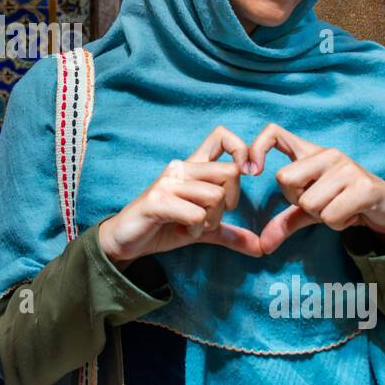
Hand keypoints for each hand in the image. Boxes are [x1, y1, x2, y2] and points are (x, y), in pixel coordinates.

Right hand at [97, 125, 261, 266]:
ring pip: (215, 196)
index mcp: (192, 167)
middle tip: (212, 218)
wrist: (125, 240)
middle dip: (230, 202)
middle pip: (229, 173)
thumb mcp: (202, 229)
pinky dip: (196, 230)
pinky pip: (196, 214)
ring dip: (211, 221)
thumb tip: (260, 247)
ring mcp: (168, 182)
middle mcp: (181, 168)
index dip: (241, 150)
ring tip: (194, 228)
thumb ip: (229, 233)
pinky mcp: (158, 200)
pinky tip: (184, 232)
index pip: (222, 137)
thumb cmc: (162, 227)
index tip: (249, 174)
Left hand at [245, 123, 384, 254]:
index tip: (252, 172)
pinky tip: (351, 214)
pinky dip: (337, 223)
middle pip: (285, 180)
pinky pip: (330, 215)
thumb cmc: (345, 202)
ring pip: (308, 203)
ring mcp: (348, 168)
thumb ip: (285, 222)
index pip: (274, 133)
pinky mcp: (364, 187)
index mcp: (311, 153)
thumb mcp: (311, 210)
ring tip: (339, 208)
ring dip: (322, 216)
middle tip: (320, 203)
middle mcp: (329, 154)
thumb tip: (263, 246)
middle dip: (297, 201)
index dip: (257, 148)